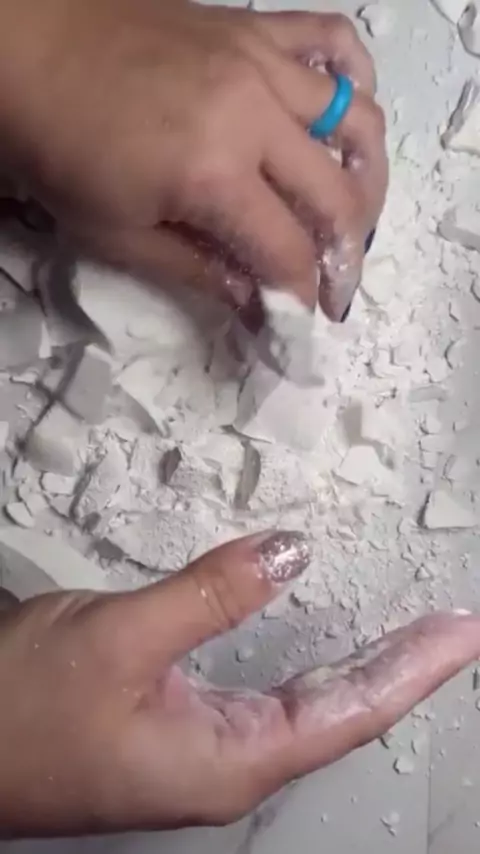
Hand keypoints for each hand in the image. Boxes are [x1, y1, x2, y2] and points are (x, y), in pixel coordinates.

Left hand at [0, 0, 386, 319]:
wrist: (26, 52)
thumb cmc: (60, 150)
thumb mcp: (118, 234)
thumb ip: (199, 271)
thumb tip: (256, 301)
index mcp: (214, 174)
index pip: (289, 252)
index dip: (305, 297)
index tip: (306, 320)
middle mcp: (254, 115)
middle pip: (337, 197)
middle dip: (347, 255)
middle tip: (337, 283)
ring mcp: (260, 61)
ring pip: (357, 121)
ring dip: (369, 179)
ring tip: (354, 212)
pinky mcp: (254, 27)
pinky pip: (333, 42)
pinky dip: (355, 82)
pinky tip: (346, 118)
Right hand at [0, 530, 477, 838]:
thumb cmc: (22, 714)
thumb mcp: (120, 639)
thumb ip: (211, 595)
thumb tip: (286, 554)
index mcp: (228, 761)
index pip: (353, 712)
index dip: (415, 667)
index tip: (462, 632)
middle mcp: (226, 765)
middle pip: (340, 713)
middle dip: (402, 667)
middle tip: (451, 629)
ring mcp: (201, 751)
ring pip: (305, 707)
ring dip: (359, 668)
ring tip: (406, 638)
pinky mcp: (175, 730)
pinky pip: (265, 698)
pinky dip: (307, 667)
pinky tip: (319, 653)